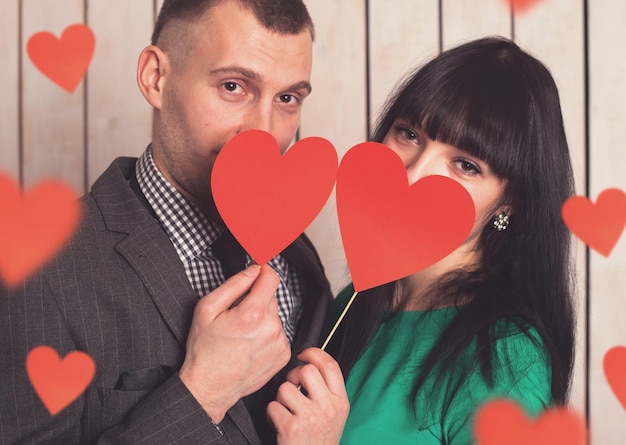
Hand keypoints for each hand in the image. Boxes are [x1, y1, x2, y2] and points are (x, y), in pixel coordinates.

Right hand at [179, 264, 289, 421]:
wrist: (209, 387)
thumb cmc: (204, 350)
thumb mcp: (207, 309)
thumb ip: (233, 284)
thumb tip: (253, 270)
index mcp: (253, 315)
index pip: (271, 279)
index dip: (263, 271)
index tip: (258, 270)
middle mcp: (271, 329)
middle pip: (271, 297)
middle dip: (256, 299)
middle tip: (237, 313)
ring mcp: (279, 343)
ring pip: (274, 316)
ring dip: (262, 318)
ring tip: (242, 333)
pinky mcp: (283, 355)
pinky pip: (278, 333)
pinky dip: (267, 334)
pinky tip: (250, 344)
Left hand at [267, 348, 349, 444]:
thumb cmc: (320, 439)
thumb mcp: (334, 414)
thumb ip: (327, 390)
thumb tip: (309, 364)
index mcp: (341, 402)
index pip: (330, 365)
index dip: (314, 353)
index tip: (304, 354)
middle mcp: (328, 408)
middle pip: (306, 371)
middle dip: (293, 376)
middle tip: (293, 388)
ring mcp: (310, 417)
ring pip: (286, 388)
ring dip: (281, 398)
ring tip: (287, 411)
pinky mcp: (292, 427)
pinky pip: (273, 406)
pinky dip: (272, 414)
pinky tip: (280, 424)